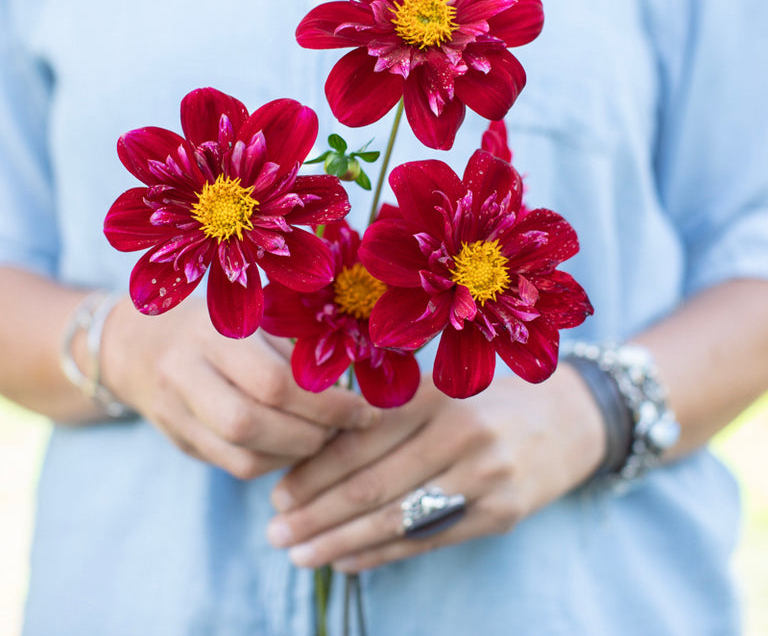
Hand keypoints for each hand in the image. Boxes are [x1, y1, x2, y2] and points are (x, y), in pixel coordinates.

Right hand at [100, 296, 378, 478]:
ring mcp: (174, 412)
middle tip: (346, 427)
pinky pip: (232, 466)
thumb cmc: (213, 320)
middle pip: (251, 424)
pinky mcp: (177, 440)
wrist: (136, 342)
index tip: (365, 409)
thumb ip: (293, 341)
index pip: (273, 381)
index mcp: (212, 331)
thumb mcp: (250, 314)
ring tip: (325, 436)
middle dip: (311, 434)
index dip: (326, 403)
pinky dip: (274, 464)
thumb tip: (355, 373)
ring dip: (296, 455)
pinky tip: (296, 446)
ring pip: (241, 457)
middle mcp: (185, 372)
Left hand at [266, 364, 604, 570]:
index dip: (314, 470)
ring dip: (340, 542)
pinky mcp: (502, 513)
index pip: (360, 439)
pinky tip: (347, 562)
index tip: (277, 492)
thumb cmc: (487, 400)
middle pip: (373, 484)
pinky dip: (382, 554)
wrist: (569, 419)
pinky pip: (429, 540)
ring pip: (396, 519)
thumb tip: (312, 450)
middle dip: (316, 513)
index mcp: (436, 393)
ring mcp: (486, 476)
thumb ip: (387, 411)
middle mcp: (461, 432)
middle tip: (275, 532)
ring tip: (299, 553)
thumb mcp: (442, 389)